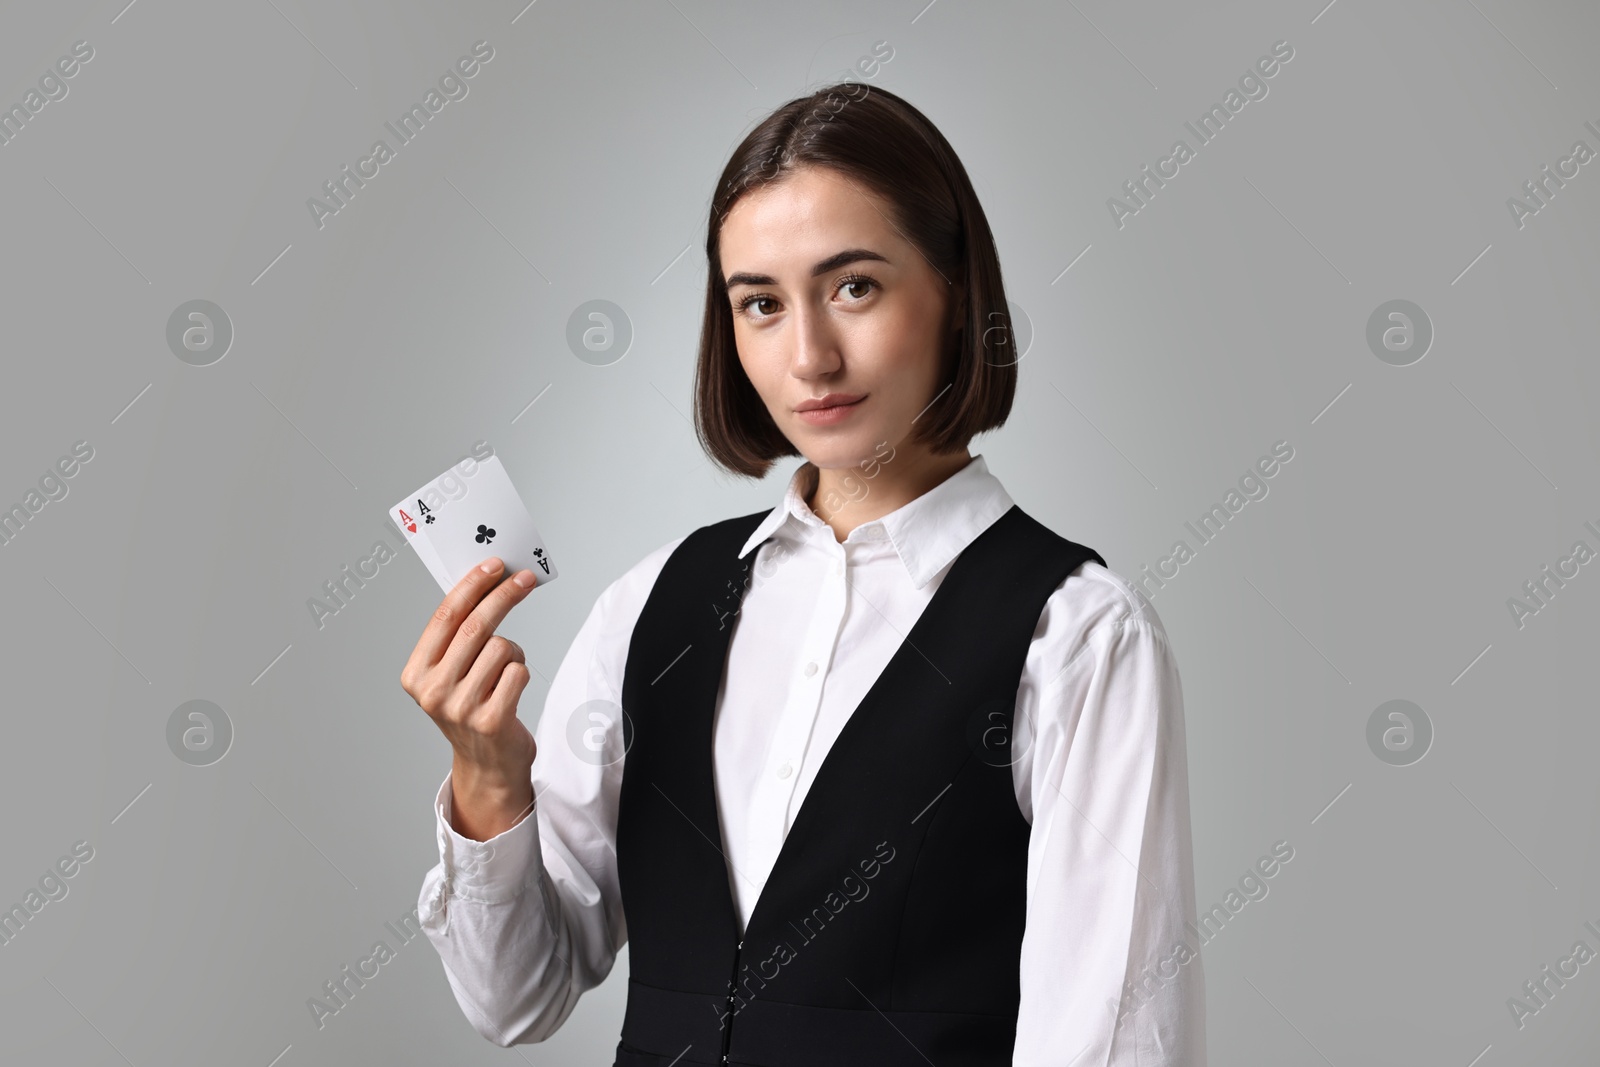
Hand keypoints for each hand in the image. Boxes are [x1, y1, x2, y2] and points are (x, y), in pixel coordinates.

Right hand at [401, 556, 538, 840]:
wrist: (487, 766)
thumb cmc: (473, 709)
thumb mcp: (452, 674)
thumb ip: (459, 636)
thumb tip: (486, 581)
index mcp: (415, 674)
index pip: (444, 617)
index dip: (472, 586)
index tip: (495, 564)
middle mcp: (432, 691)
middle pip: (476, 626)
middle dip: (504, 595)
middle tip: (525, 579)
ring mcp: (460, 708)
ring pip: (503, 648)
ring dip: (514, 653)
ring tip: (506, 673)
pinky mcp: (490, 720)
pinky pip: (519, 672)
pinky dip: (522, 673)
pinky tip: (511, 691)